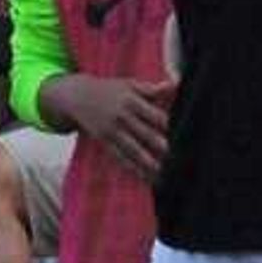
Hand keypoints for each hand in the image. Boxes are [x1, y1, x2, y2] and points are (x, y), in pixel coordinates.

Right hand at [40, 71, 169, 179]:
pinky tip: (146, 178)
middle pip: (146, 134)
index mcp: (132, 101)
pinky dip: (133, 168)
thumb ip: (152, 89)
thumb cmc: (110, 90)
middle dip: (161, 147)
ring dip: (149, 162)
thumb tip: (175, 85)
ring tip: (164, 174)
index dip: (169, 126)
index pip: (155, 115)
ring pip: (134, 149)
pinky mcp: (105, 142)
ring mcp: (112, 131)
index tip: (184, 135)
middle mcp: (122, 117)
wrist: (77, 96)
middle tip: (178, 159)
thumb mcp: (129, 85)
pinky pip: (120, 157)